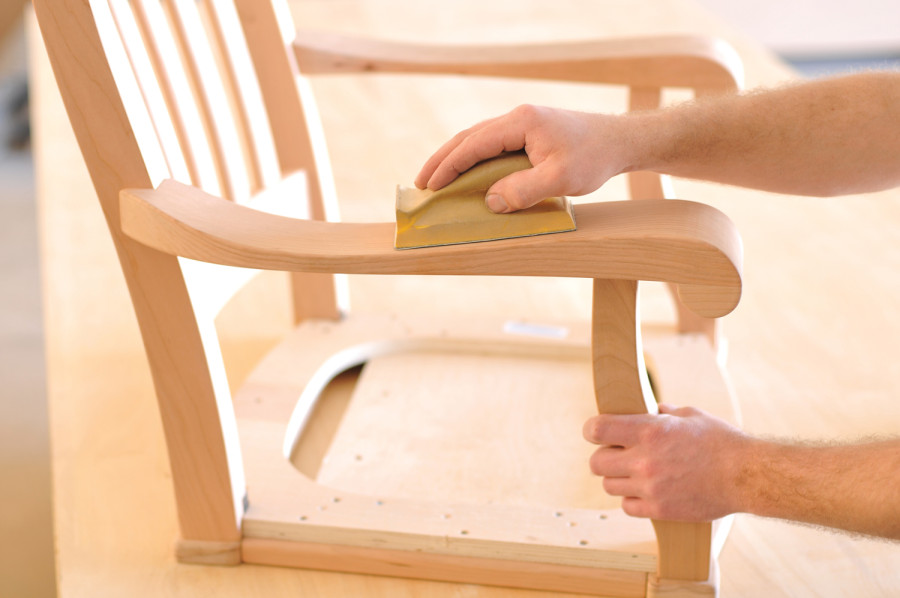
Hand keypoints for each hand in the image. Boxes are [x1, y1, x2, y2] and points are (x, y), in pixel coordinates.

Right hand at [415, 105, 633, 212]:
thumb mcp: (559, 179)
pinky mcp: (529, 133)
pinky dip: (474, 158)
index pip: (473, 143)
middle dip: (442, 160)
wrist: (620, 141)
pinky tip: (467, 172)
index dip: (449, 165)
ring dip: (455, 158)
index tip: (430, 186)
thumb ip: (523, 190)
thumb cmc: (594, 157)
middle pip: (469, 137)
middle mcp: (517, 117)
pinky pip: (492, 145)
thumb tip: (489, 201)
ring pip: (478, 139)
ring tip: (437, 179)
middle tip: (421, 184)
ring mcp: (523, 123)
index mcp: (520, 122)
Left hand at [582, 404, 752, 520]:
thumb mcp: (690, 415)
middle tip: (618, 454)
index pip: (597, 429)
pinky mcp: (659, 510)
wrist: (746, 476)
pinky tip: (646, 491)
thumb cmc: (721, 441)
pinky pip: (626, 506)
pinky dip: (631, 499)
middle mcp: (645, 460)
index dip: (592, 430)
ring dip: (618, 478)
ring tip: (635, 473)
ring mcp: (650, 487)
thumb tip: (651, 410)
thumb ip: (664, 413)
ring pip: (609, 486)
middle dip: (604, 457)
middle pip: (596, 463)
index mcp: (649, 431)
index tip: (596, 431)